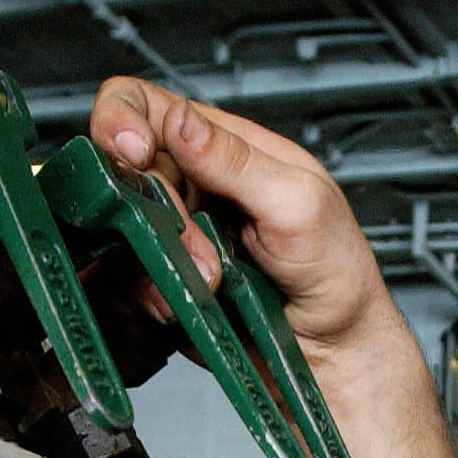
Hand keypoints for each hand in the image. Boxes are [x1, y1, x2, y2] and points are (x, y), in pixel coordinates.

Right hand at [85, 80, 400, 364]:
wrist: (334, 349)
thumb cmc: (336, 270)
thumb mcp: (297, 201)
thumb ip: (236, 160)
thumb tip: (181, 120)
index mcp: (224, 147)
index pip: (146, 107)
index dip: (122, 120)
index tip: (133, 153)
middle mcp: (192, 185)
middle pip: (125, 172)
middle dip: (159, 211)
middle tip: (201, 244)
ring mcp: (175, 234)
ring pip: (122, 231)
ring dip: (161, 259)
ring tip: (212, 282)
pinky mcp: (165, 279)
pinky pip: (129, 280)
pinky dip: (153, 293)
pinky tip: (189, 302)